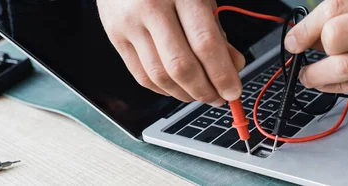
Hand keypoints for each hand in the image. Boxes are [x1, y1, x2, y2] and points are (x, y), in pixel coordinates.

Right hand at [97, 0, 244, 105]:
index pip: (206, 45)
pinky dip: (163, 89)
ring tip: (201, 95)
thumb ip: (217, 32)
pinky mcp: (114, 36)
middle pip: (181, 66)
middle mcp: (152, 8)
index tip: (234, 91)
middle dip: (204, 91)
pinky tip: (178, 88)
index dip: (222, 74)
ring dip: (185, 94)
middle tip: (219, 98)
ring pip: (159, 76)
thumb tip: (233, 68)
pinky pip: (141, 75)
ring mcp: (129, 23)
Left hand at [285, 0, 347, 98]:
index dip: (308, 23)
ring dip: (317, 73)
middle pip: (336, 34)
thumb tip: (319, 27)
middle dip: (311, 45)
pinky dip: (335, 87)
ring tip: (309, 75)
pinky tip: (327, 84)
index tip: (295, 36)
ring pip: (344, 66)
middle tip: (302, 51)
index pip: (338, 4)